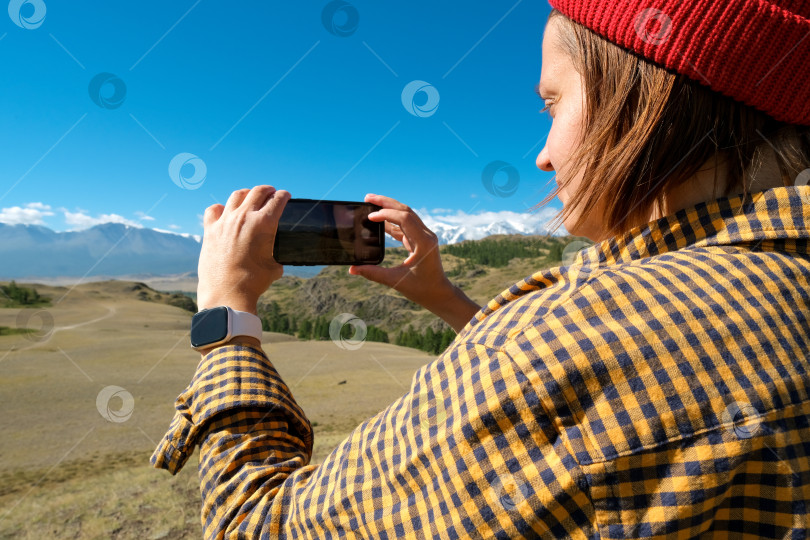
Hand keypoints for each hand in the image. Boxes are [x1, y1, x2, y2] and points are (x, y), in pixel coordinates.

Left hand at [197, 186, 289, 315]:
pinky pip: (214, 209)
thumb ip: (277, 255)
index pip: (278, 199)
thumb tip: (278, 258)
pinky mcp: (210, 230)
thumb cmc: (254, 282)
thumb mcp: (274, 266)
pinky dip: (222, 208)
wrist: (227, 293)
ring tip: (250, 197)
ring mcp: (226, 221)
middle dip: (268, 190)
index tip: (285, 196)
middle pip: (258, 191)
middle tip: (271, 193)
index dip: (284, 196)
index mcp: (265, 223)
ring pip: (237, 195)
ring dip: (247, 194)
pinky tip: (225, 212)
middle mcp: (245, 217)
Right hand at [349, 194, 479, 331]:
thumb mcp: (396, 281)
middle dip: (386, 202)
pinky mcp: (420, 240)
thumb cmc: (421, 289)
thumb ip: (373, 274)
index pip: (405, 218)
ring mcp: (424, 236)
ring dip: (389, 208)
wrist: (439, 294)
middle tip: (368, 197)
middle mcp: (426, 235)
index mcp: (424, 243)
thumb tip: (352, 269)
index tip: (370, 217)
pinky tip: (379, 221)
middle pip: (405, 210)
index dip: (386, 214)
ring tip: (371, 204)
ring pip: (406, 215)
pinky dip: (392, 221)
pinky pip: (405, 225)